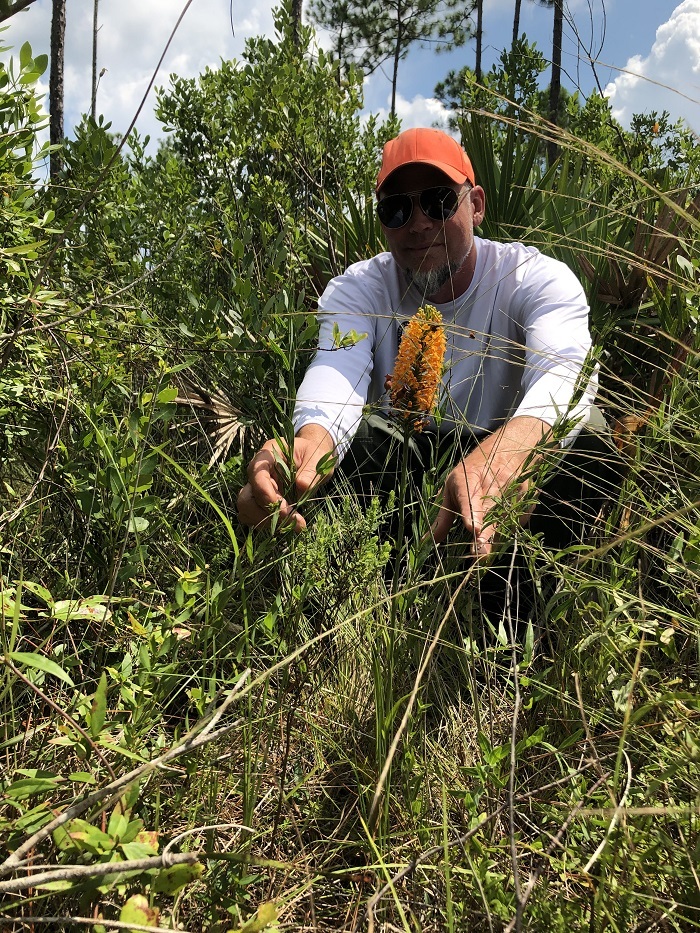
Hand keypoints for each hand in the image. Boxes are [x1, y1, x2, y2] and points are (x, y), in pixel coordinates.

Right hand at [236, 425, 335, 531]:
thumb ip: (310, 471)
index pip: (257, 477)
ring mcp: (257, 488)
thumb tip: (302, 485)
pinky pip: (255, 517)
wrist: (312, 459)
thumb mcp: (317, 458)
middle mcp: (257, 473)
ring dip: (268, 522)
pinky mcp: (261, 501)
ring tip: (295, 524)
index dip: (267, 495)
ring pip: (247, 511)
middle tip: (292, 519)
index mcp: (267, 456)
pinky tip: (290, 524)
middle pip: (246, 498)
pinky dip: (270, 524)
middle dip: (266, 514)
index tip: (285, 510)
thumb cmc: (313, 454)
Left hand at [431, 417, 549, 556]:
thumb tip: (426, 542)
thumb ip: (443, 518)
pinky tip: (496, 543)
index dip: (473, 513)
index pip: (470, 497)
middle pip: (490, 513)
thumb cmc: (471, 473)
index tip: (474, 528)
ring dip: (496, 539)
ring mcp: (512, 491)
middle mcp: (492, 483)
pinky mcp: (524, 501)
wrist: (507, 451)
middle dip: (486, 534)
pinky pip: (515, 523)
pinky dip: (505, 536)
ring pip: (504, 520)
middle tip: (479, 554)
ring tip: (485, 557)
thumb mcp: (452, 489)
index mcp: (468, 478)